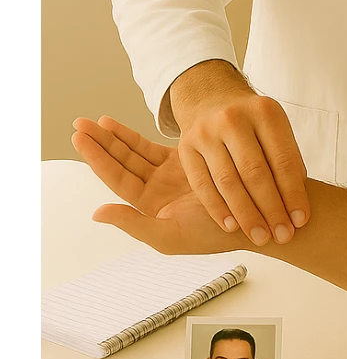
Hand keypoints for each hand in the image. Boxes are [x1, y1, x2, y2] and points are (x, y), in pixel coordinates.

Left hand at [72, 115, 247, 255]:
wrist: (254, 219)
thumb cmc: (214, 234)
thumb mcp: (170, 237)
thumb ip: (134, 224)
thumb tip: (98, 213)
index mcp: (149, 208)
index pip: (117, 179)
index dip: (98, 158)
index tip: (80, 139)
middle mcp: (155, 190)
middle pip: (121, 161)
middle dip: (100, 142)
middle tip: (80, 124)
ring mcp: (169, 174)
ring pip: (134, 152)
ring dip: (113, 136)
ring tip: (94, 121)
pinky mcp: (186, 161)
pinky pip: (152, 146)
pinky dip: (133, 136)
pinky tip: (116, 125)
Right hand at [169, 62, 309, 247]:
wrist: (211, 99)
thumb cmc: (252, 123)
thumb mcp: (275, 128)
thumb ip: (287, 160)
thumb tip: (295, 204)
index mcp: (264, 112)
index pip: (283, 159)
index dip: (294, 193)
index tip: (301, 220)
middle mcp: (233, 118)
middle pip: (255, 172)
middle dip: (272, 209)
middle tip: (283, 236)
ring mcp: (206, 132)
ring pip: (228, 181)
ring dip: (247, 215)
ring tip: (261, 237)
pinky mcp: (185, 147)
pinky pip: (202, 184)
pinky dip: (218, 209)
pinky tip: (231, 227)